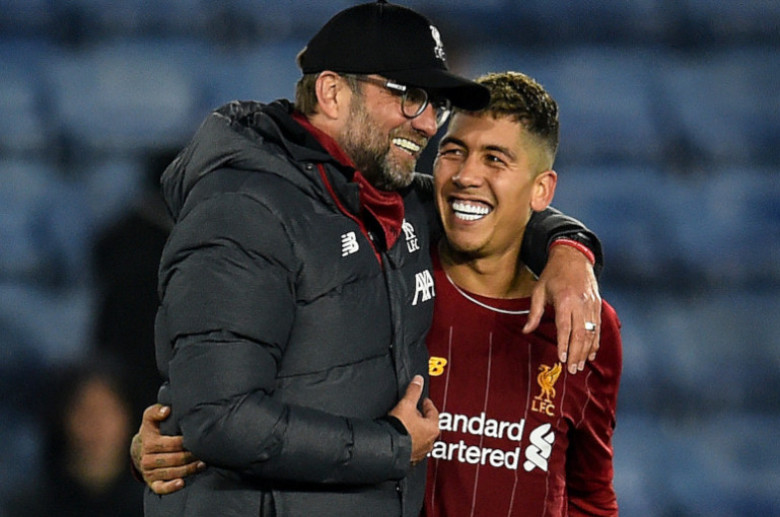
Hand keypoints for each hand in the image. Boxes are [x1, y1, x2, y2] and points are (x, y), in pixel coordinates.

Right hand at [130, 404, 205, 494]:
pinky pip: (160, 488)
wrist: (140, 447)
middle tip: (204, 453)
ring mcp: (149, 472)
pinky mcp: (151, 482)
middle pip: (174, 459)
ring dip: (188, 469)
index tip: (197, 439)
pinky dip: (171, 487)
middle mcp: (147, 459)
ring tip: (202, 464)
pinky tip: (182, 483)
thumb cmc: (152, 429)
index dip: (186, 442)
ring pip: (171, 472)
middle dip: (191, 456)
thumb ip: (156, 411)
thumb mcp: (150, 417)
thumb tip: (166, 410)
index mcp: (149, 442)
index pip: (172, 444)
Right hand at [388, 375, 439, 464]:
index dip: (427, 404)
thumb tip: (418, 381)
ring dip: (415, 430)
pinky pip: (413, 446)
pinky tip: (401, 437)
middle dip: (420, 417)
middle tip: (412, 410)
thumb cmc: (399, 430)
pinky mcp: (411, 459)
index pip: (433, 412)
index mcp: (433, 428)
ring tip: (405, 423)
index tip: (423, 400)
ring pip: (421, 436)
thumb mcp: (406, 404)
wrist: (388, 448)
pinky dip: (409, 441)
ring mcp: (421, 451)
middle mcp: (430, 441)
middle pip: (428, 424)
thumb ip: (413, 391)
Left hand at [524, 244, 600, 374]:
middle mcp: (581, 304)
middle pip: (580, 334)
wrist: (573, 257)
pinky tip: (591, 353)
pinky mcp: (597, 305)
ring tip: (581, 365)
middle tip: (572, 369)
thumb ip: (534, 313)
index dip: (564, 344)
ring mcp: (591, 304)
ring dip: (587, 351)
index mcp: (565, 300)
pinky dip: (595, 341)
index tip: (562, 359)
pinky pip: (598, 327)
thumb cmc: (553, 274)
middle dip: (577, 353)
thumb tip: (526, 331)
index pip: (565, 327)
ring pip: (592, 332)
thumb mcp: (538, 290)